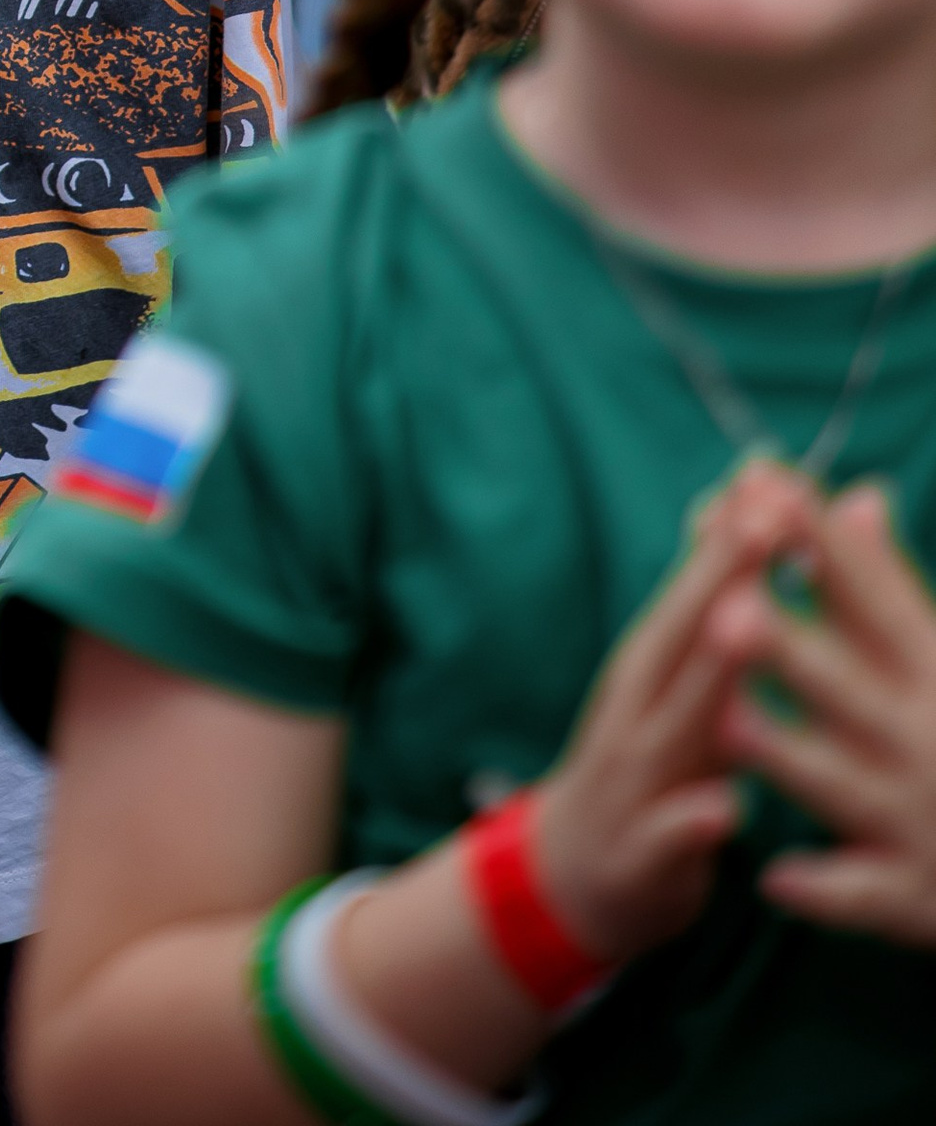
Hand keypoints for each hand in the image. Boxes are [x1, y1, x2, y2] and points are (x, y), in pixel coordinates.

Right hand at [524, 456, 806, 964]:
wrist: (576, 874)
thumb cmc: (650, 762)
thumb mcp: (680, 681)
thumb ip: (716, 610)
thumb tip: (757, 517)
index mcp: (657, 659)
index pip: (698, 583)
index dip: (734, 530)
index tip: (773, 473)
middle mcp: (641, 702)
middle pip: (686, 629)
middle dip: (727, 572)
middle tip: (770, 515)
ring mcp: (636, 773)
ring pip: (676, 718)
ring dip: (711, 676)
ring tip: (748, 630)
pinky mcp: (642, 850)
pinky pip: (671, 832)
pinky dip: (696, 818)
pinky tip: (727, 809)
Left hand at [711, 477, 935, 944]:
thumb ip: (892, 589)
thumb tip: (858, 499)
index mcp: (932, 669)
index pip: (873, 595)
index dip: (818, 544)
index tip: (763, 490)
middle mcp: (923, 736)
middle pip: (845, 684)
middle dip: (789, 651)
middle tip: (728, 613)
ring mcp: (918, 819)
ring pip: (841, 784)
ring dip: (788, 758)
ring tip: (729, 726)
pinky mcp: (916, 897)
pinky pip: (866, 895)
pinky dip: (826, 890)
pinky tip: (776, 877)